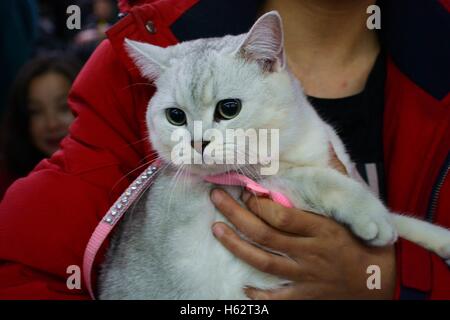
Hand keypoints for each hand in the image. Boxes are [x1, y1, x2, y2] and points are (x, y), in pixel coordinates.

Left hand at [210, 189, 395, 298]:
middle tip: (216, 198)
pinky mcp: (306, 295)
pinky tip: (243, 287)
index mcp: (322, 229)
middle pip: (264, 235)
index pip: (281, 216)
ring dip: (236, 245)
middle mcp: (310, 252)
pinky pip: (278, 297)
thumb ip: (336, 184)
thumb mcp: (353, 211)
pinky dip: (260, 294)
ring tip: (216, 229)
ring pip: (263, 261)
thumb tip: (325, 152)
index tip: (245, 191)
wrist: (381, 280)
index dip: (258, 203)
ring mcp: (306, 275)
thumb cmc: (363, 241)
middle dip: (235, 215)